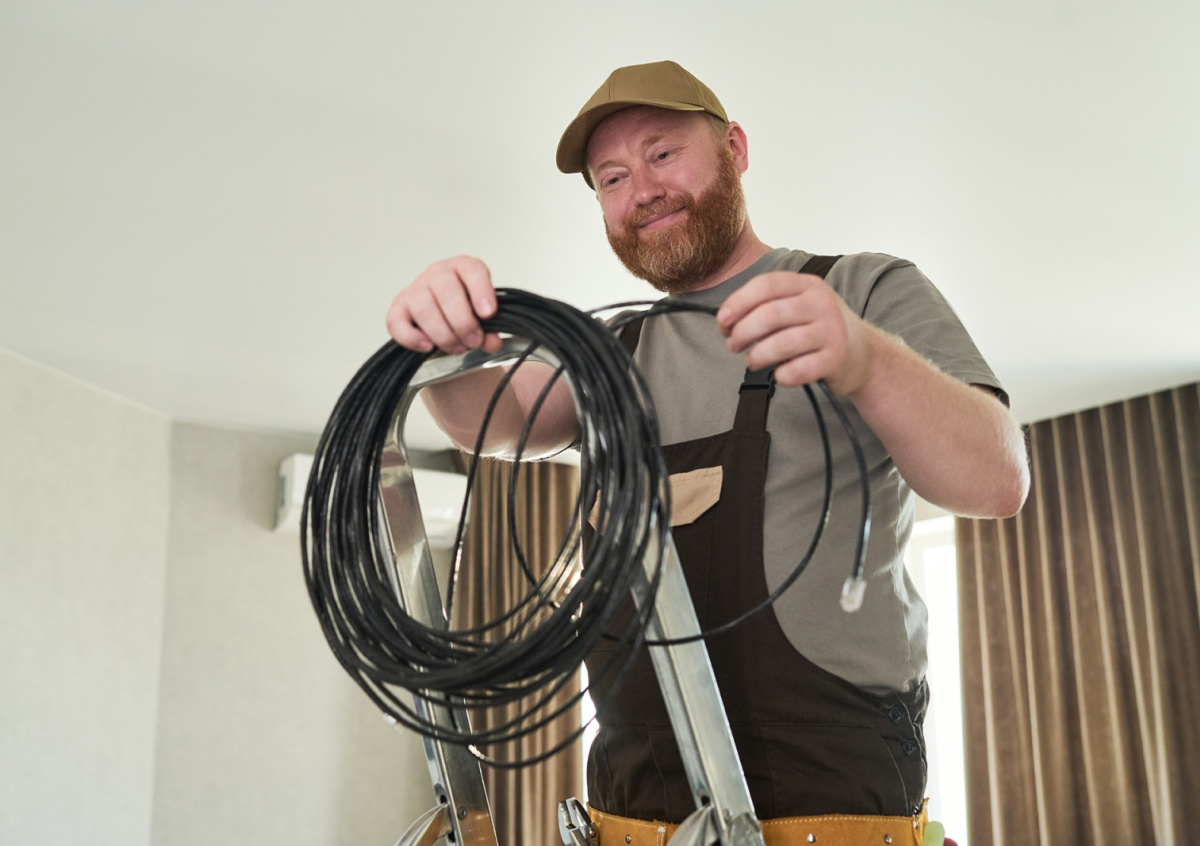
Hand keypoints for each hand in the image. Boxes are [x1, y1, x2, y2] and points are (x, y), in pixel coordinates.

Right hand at [385, 255, 502, 354]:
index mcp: (463, 267)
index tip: (488, 313)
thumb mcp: (484, 318)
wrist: (446, 319)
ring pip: (423, 308)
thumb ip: (491, 330)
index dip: (481, 291)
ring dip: (442, 334)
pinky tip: (428, 347)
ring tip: (457, 348)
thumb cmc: (466, 313)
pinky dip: (412, 338)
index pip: (472, 270)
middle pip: (446, 291)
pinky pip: (396, 322)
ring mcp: (415, 288)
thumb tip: (491, 342)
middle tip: (474, 341)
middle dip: (463, 322)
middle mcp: (438, 273)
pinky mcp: (398, 307)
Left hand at [716, 271, 873, 392]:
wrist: (863, 352)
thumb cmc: (819, 329)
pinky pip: (798, 370)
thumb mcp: (798, 305)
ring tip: (753, 360)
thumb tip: (726, 321)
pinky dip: (781, 375)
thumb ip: (765, 306)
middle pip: (770, 315)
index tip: (723, 321)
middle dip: (742, 332)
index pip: (766, 285)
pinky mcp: (836, 359)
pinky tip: (779, 374)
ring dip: (757, 356)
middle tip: (734, 344)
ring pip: (781, 344)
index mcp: (807, 285)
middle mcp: (821, 304)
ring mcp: (831, 331)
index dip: (738, 302)